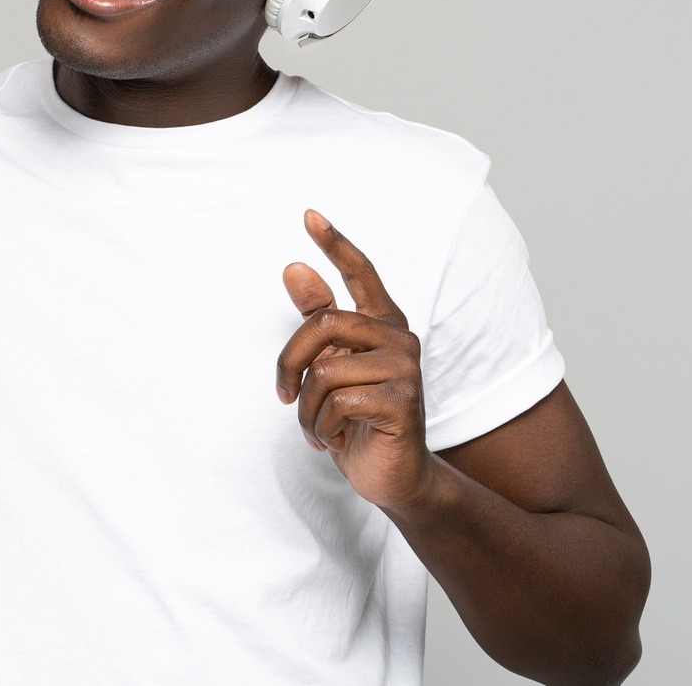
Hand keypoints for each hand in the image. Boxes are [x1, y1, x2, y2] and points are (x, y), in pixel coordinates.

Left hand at [276, 209, 437, 511]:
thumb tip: (293, 268)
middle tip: (285, 396)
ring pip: (326, 371)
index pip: (362, 273)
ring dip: (308, 409)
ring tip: (318, 427)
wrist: (391, 476)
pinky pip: (338, 402)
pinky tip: (335, 440)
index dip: (336, 244)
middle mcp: (399, 338)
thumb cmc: (357, 420)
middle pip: (323, 325)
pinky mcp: (403, 400)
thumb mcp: (331, 367)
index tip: (309, 215)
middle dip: (291, 364)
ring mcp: (405, 368)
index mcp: (382, 324)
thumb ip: (317, 319)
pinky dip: (322, 427)